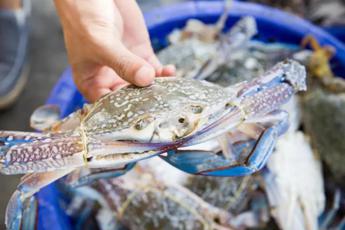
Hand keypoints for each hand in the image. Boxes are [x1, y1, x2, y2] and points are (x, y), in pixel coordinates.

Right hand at [54, 0, 174, 101]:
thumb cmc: (85, 18)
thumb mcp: (101, 43)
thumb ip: (123, 63)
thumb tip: (146, 79)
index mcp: (91, 82)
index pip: (107, 105)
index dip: (123, 111)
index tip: (141, 113)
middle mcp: (109, 78)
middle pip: (129, 98)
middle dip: (145, 101)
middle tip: (160, 103)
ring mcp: (127, 67)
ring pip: (145, 85)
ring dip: (157, 87)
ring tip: (168, 88)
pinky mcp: (141, 55)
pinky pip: (155, 70)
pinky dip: (164, 73)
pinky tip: (170, 72)